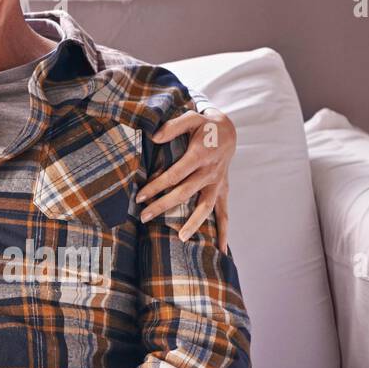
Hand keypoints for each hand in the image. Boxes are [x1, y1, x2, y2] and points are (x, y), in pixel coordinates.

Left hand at [137, 106, 235, 252]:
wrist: (229, 131)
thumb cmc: (204, 125)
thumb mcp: (191, 118)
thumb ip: (172, 127)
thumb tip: (153, 137)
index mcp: (200, 155)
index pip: (174, 175)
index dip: (156, 186)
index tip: (139, 197)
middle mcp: (210, 172)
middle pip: (185, 193)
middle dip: (163, 206)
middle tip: (144, 217)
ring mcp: (218, 183)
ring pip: (205, 207)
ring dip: (194, 223)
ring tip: (181, 239)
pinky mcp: (223, 190)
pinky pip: (224, 213)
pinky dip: (224, 231)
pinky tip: (222, 250)